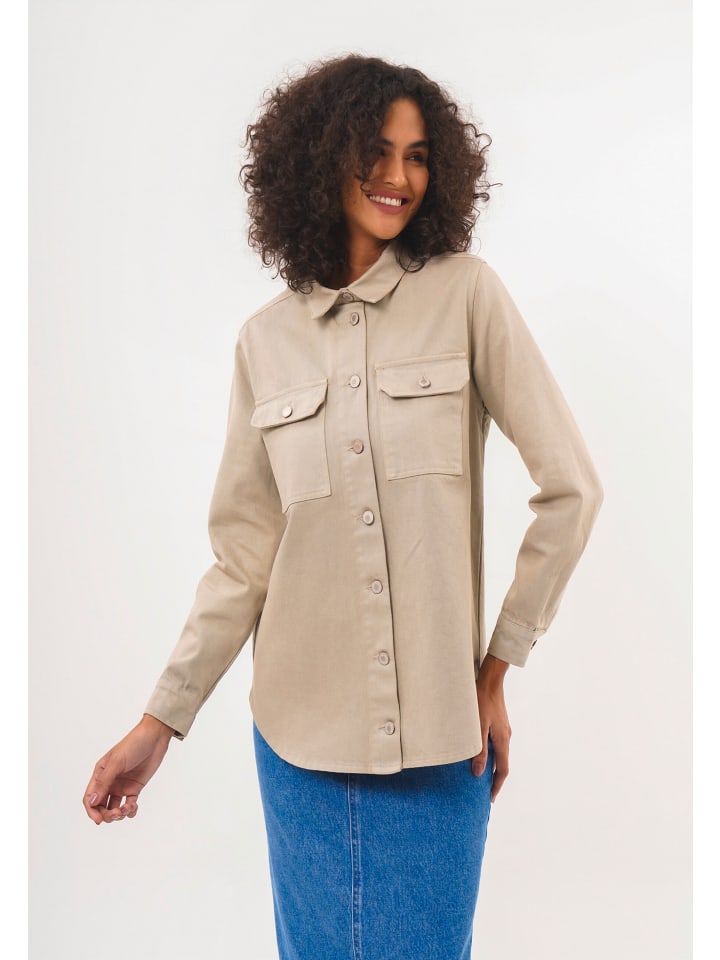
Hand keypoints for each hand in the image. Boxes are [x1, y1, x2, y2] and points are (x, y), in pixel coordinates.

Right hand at [83, 714, 174, 824]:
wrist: (155, 737)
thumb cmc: (133, 744)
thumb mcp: (117, 762)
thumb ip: (104, 781)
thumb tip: (91, 801)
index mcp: (100, 774)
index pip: (90, 798)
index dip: (91, 811)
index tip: (99, 820)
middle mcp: (109, 781)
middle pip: (101, 806)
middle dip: (107, 815)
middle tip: (117, 814)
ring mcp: (122, 785)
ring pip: (114, 808)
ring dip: (119, 814)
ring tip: (128, 808)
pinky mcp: (135, 787)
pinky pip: (129, 805)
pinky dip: (130, 810)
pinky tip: (134, 805)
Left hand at [472, 654, 511, 801]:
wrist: (490, 680)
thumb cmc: (481, 702)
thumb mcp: (477, 728)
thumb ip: (479, 751)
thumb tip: (478, 772)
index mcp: (502, 740)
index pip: (503, 769)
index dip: (496, 785)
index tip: (490, 798)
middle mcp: (506, 736)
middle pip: (503, 763)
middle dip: (495, 778)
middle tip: (485, 790)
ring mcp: (504, 729)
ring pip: (500, 753)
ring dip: (492, 765)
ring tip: (481, 774)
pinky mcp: (499, 723)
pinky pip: (497, 744)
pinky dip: (491, 753)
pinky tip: (481, 753)